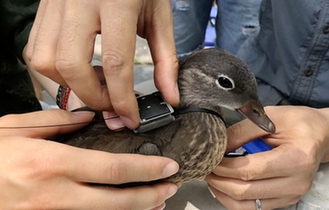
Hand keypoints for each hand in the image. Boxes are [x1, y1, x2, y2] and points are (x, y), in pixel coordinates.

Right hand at [0, 109, 177, 208]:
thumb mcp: (15, 129)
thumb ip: (56, 122)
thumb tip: (89, 117)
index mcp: (53, 164)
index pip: (113, 169)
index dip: (146, 169)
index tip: (167, 165)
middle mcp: (58, 195)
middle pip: (117, 201)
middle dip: (150, 195)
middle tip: (171, 187)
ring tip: (158, 201)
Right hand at [26, 0, 178, 129]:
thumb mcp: (160, 16)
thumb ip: (165, 59)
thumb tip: (170, 97)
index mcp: (117, 2)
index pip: (115, 62)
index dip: (123, 99)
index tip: (131, 118)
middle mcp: (79, 2)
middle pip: (72, 66)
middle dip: (92, 97)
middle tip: (112, 104)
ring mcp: (56, 4)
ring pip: (45, 60)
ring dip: (70, 86)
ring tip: (96, 85)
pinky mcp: (44, 8)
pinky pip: (35, 48)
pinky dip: (54, 71)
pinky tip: (78, 71)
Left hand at [205, 106, 328, 208]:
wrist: (319, 135)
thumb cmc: (298, 123)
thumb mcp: (269, 118)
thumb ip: (240, 132)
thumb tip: (217, 148)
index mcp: (296, 158)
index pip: (250, 170)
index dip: (224, 167)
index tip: (210, 159)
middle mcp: (296, 182)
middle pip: (246, 191)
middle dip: (219, 181)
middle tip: (205, 169)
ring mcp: (292, 194)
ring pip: (247, 205)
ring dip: (223, 193)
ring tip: (211, 177)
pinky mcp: (285, 199)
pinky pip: (254, 207)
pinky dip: (234, 199)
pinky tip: (224, 186)